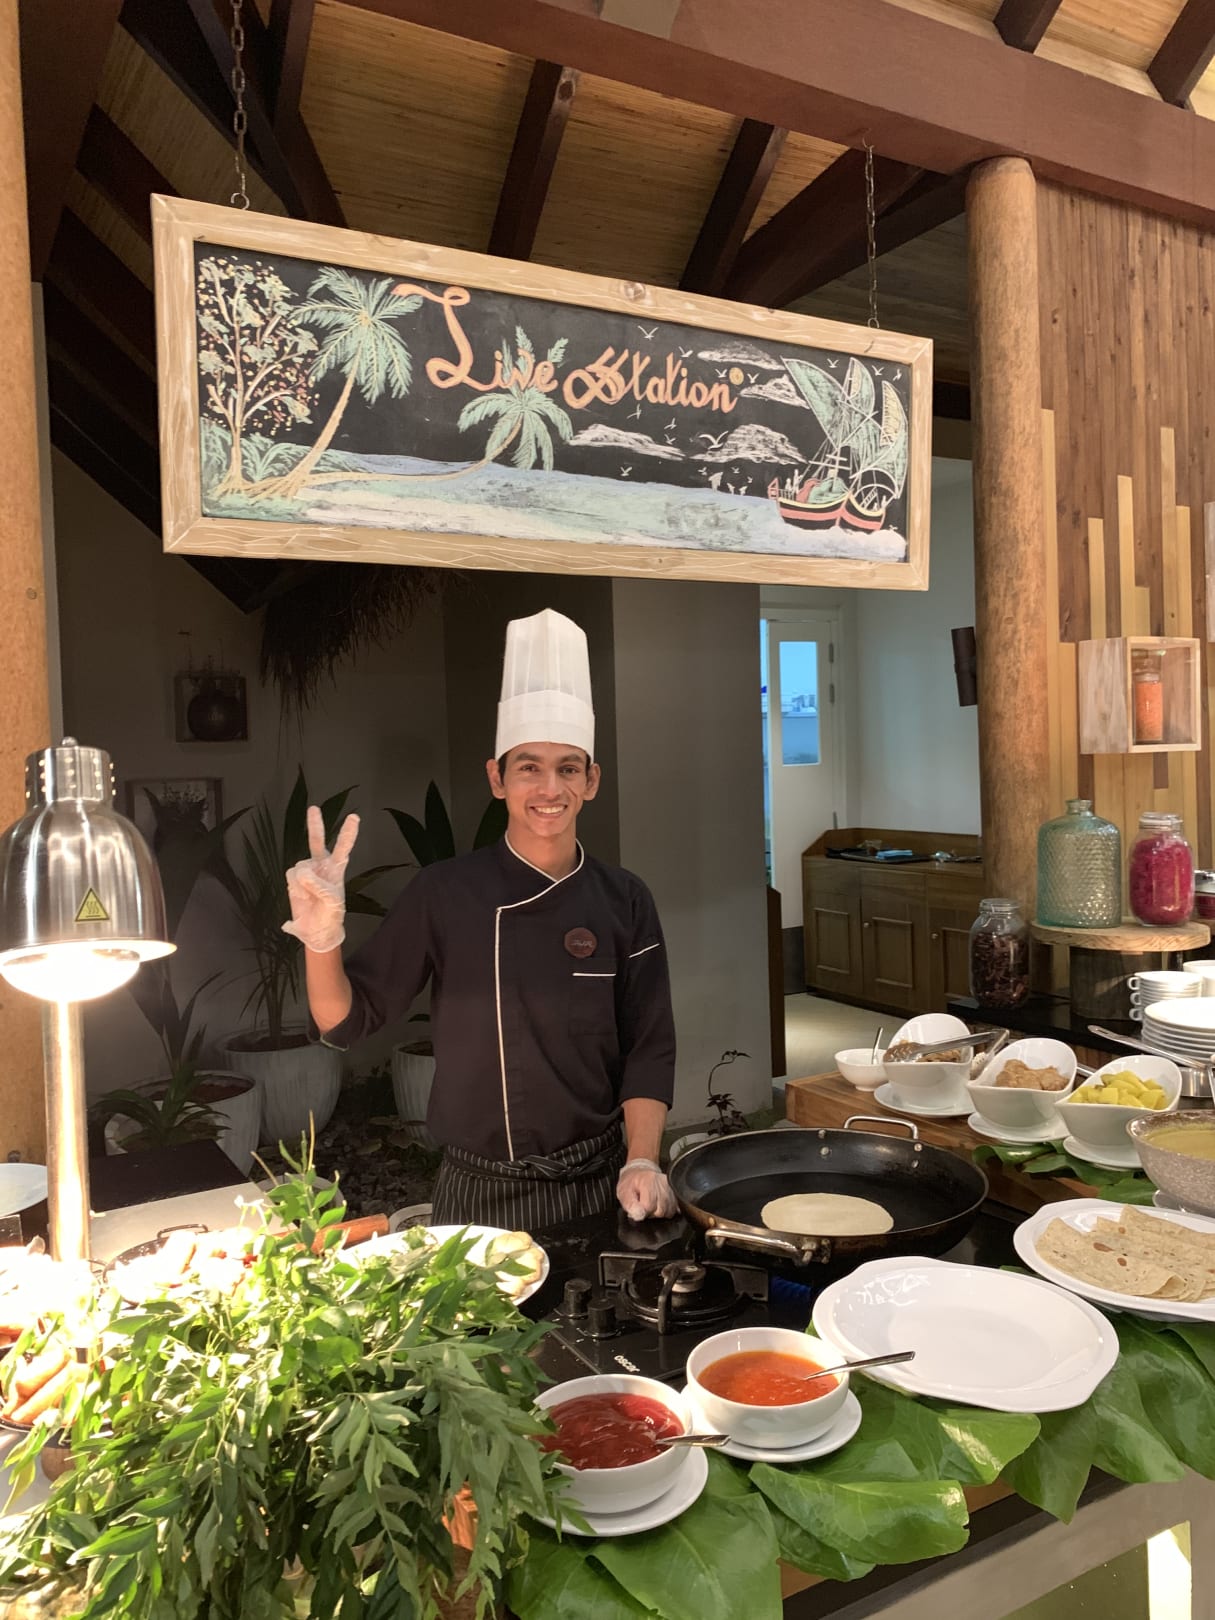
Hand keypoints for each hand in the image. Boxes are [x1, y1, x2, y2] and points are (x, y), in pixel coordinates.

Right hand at [282, 805, 359, 953]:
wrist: (316, 931)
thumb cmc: (330, 916)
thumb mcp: (332, 902)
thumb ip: (319, 885)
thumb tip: (302, 871)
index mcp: (337, 869)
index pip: (343, 848)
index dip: (348, 833)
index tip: (354, 817)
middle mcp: (321, 866)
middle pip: (317, 841)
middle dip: (315, 825)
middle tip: (314, 808)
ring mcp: (307, 871)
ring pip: (301, 865)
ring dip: (304, 881)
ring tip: (310, 896)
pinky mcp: (294, 878)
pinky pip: (291, 874)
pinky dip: (295, 885)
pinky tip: (301, 895)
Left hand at [616, 1159, 677, 1222]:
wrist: (639, 1172)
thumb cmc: (631, 1183)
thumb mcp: (623, 1193)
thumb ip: (630, 1205)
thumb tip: (639, 1216)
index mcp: (648, 1182)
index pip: (649, 1207)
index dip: (642, 1211)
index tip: (638, 1207)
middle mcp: (662, 1183)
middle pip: (660, 1211)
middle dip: (651, 1213)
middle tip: (644, 1205)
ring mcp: (670, 1187)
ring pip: (669, 1211)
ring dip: (659, 1212)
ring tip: (652, 1204)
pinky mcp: (675, 1191)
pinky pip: (674, 1208)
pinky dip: (667, 1210)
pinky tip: (659, 1205)